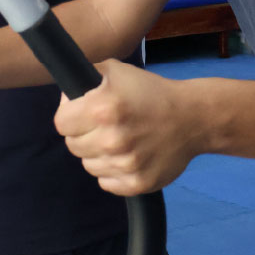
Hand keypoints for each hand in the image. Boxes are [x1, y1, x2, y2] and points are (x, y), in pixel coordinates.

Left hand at [54, 60, 199, 195]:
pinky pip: (106, 183)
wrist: (193, 117)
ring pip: (88, 165)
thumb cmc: (152, 92)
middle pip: (73, 145)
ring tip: (119, 139)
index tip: (84, 112)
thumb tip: (65, 97)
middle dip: (84, 134)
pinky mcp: (136, 184)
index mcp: (103, 109)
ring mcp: (125, 165)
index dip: (70, 115)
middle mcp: (111, 139)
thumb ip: (84, 77)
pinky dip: (113, 172)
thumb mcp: (117, 70)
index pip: (61, 123)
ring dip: (98, 154)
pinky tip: (128, 156)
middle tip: (105, 125)